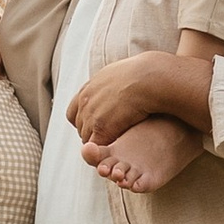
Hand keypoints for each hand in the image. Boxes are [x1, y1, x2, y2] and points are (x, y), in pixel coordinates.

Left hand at [70, 50, 211, 147]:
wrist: (150, 78)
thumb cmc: (145, 75)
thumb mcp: (122, 74)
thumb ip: (113, 84)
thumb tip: (120, 85)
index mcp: (88, 89)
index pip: (74, 113)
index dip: (84, 122)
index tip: (96, 126)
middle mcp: (85, 101)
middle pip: (80, 127)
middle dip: (92, 134)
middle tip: (110, 139)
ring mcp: (91, 114)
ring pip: (87, 139)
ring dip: (99, 143)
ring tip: (115, 147)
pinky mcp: (101, 127)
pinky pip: (97, 145)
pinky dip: (104, 149)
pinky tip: (119, 149)